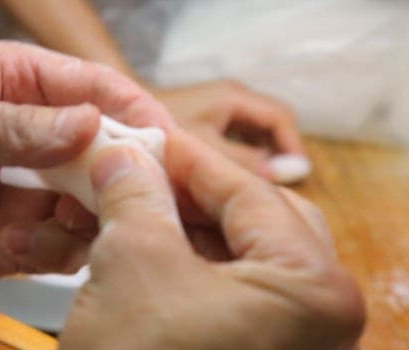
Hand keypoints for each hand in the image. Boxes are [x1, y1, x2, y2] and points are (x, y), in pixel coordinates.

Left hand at [0, 41, 173, 294]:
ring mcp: (26, 189)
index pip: (90, 89)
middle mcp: (30, 136)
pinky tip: (36, 249)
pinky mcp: (15, 238)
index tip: (163, 139)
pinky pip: (59, 245)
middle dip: (124, 171)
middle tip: (138, 193)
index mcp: (15, 84)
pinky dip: (62, 250)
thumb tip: (89, 127)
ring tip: (86, 224)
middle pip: (102, 149)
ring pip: (90, 202)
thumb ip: (14, 127)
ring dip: (97, 215)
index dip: (131, 110)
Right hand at [59, 131, 363, 349]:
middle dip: (190, 194)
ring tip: (133, 209)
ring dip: (182, 231)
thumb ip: (136, 195)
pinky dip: (187, 271)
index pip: (251, 194)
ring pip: (238, 263)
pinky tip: (145, 253)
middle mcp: (322, 326)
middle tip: (142, 172)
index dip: (191, 157)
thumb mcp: (131, 264)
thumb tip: (124, 156)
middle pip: (253, 225)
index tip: (151, 136)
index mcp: (315, 292)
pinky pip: (228, 300)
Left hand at [150, 80, 304, 180]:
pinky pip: (228, 140)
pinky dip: (232, 160)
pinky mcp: (200, 121)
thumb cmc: (155, 126)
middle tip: (273, 191)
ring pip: (248, 136)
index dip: (293, 147)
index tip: (295, 179)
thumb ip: (243, 161)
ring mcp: (214, 108)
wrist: (113, 110)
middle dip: (273, 157)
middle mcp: (229, 97)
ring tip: (251, 192)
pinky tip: (223, 186)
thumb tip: (284, 174)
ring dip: (252, 160)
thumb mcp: (205, 148)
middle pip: (268, 127)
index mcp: (234, 97)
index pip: (282, 118)